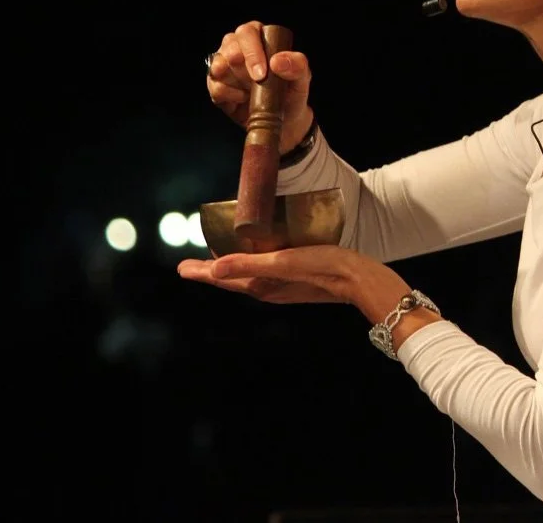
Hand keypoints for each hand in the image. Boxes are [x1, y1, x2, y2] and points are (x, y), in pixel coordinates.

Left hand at [177, 245, 411, 320]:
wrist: (361, 279)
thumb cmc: (324, 269)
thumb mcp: (284, 262)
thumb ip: (249, 264)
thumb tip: (213, 268)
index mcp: (262, 286)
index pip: (223, 279)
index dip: (201, 272)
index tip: (181, 268)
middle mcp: (270, 288)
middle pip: (233, 278)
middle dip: (212, 270)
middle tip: (192, 264)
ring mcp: (284, 285)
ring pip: (249, 275)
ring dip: (232, 267)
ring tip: (220, 257)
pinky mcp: (298, 277)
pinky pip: (266, 270)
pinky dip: (253, 263)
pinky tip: (260, 254)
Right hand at [206, 21, 313, 148]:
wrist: (283, 120)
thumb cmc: (291, 92)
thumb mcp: (302, 79)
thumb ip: (297, 65)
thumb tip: (277, 61)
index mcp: (260, 37)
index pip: (248, 32)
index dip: (252, 52)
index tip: (262, 73)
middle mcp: (238, 46)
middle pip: (229, 45)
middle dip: (242, 67)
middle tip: (256, 82)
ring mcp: (224, 64)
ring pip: (218, 64)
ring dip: (235, 81)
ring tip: (251, 92)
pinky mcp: (216, 83)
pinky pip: (214, 85)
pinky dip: (228, 94)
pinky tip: (242, 99)